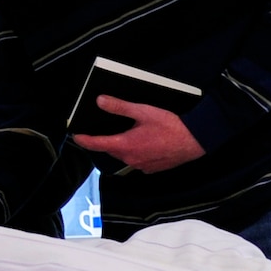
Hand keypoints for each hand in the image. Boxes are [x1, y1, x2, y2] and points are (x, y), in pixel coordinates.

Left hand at [73, 98, 205, 173]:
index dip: (84, 140)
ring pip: (124, 156)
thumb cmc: (170, 126)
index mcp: (125, 145)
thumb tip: (100, 102)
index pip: (96, 144)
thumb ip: (119, 107)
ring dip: (123, 146)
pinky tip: (146, 143)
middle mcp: (130, 159)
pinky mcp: (151, 169)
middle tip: (111, 128)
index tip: (76, 137)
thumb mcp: (143, 111)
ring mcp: (141, 166)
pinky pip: (137, 161)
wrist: (194, 140)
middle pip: (111, 150)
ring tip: (132, 134)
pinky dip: (136, 153)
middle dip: (107, 140)